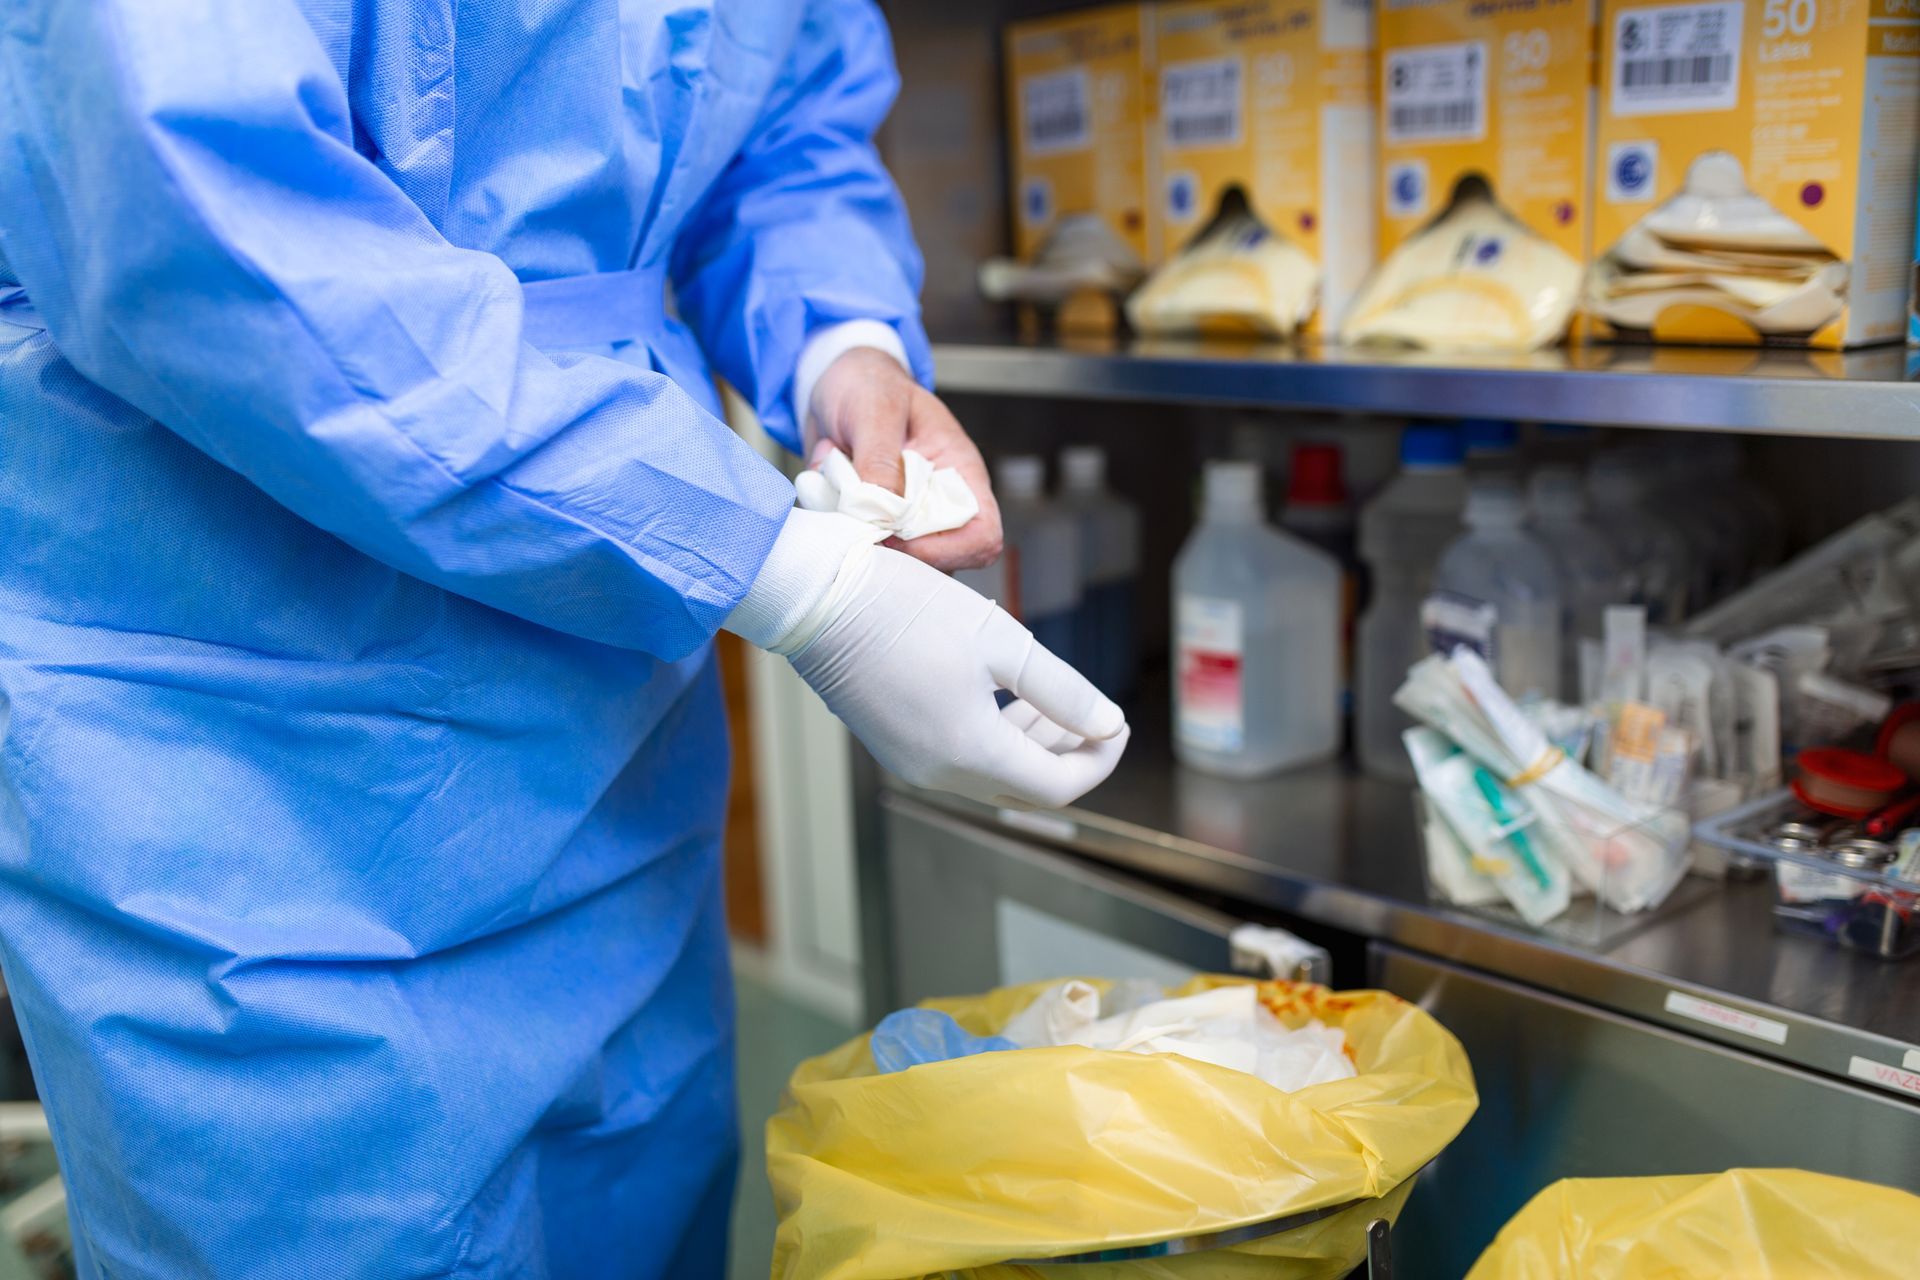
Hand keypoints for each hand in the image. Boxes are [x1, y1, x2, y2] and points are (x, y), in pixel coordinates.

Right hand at [784, 541, 1127, 808]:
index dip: (1100, 760)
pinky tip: (1001, 698)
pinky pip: (959, 761)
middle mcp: (939, 773)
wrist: (815, 598)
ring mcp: (911, 764)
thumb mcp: (1000, 641)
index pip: (1058, 787)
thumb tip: (1108, 725)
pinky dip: (993, 739)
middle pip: (1026, 789)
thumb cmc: (908, 609)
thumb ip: (1061, 690)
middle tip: (1093, 711)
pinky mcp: (892, 746)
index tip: (1119, 722)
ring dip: (1030, 746)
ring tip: (1049, 701)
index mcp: (970, 752)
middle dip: (1069, 753)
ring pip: (992, 777)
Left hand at [809, 347, 1001, 570]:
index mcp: (959, 473)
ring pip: (895, 563)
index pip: (982, 534)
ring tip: (838, 492)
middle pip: (938, 562)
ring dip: (859, 539)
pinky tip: (826, 492)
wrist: (833, 381)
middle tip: (853, 521)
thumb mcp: (875, 408)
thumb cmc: (868, 385)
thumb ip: (880, 457)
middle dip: (893, 552)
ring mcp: (903, 519)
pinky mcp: (871, 524)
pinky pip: (858, 548)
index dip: (947, 550)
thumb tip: (884, 509)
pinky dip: (835, 531)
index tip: (897, 539)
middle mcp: (936, 503)